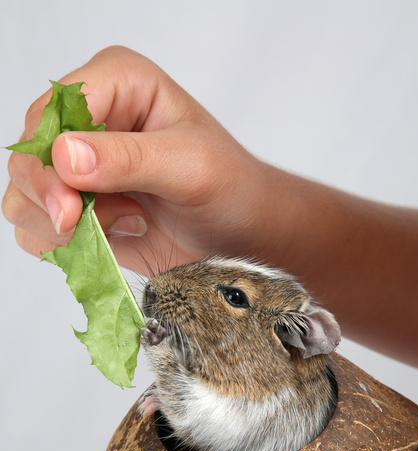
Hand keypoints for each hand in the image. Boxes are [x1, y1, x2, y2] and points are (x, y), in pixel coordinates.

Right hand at [3, 46, 282, 272]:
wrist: (239, 230)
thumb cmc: (229, 186)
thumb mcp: (189, 167)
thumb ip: (129, 159)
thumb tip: (64, 156)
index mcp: (115, 83)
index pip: (53, 111)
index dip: (50, 159)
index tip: (71, 206)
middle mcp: (87, 119)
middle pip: (27, 156)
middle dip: (54, 199)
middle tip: (91, 224)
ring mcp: (76, 166)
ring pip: (23, 196)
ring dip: (65, 226)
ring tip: (127, 223)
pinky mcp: (75, 207)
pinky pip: (36, 230)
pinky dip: (65, 245)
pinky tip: (114, 237)